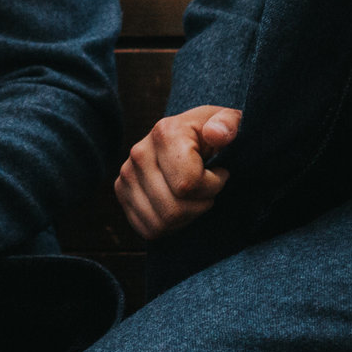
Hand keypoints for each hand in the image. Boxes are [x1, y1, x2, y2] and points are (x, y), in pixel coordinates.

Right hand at [114, 106, 238, 240]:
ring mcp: (127, 174)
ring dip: (186, 216)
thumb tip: (215, 134)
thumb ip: (229, 124)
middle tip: (208, 188)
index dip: (213, 186)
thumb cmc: (214, 134)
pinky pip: (148, 228)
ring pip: (161, 222)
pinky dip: (170, 226)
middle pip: (173, 208)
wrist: (191, 136)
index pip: (188, 184)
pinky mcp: (122, 191)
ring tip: (194, 195)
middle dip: (200, 204)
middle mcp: (139, 153)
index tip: (220, 172)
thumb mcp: (229, 123)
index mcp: (164, 133)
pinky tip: (180, 204)